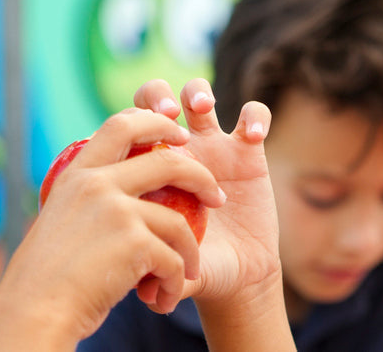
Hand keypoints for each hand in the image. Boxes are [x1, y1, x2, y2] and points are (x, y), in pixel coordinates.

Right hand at [0, 108, 228, 346]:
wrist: (35, 311)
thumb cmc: (46, 277)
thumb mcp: (62, 220)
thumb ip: (89, 201)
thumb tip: (122, 194)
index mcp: (77, 175)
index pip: (121, 124)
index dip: (156, 122)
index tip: (178, 134)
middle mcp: (97, 184)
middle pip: (167, 160)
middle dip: (200, 175)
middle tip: (216, 196)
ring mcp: (117, 211)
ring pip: (178, 222)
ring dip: (190, 252)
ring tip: (189, 272)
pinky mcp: (135, 243)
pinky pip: (174, 260)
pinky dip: (174, 283)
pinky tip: (164, 299)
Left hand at [131, 78, 280, 307]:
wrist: (235, 275)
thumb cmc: (194, 267)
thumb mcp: (171, 265)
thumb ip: (155, 268)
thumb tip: (139, 289)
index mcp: (148, 168)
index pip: (127, 126)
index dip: (129, 122)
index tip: (137, 139)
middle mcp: (176, 150)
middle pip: (157, 97)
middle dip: (158, 96)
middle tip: (168, 114)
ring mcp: (213, 146)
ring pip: (199, 94)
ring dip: (198, 93)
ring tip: (203, 110)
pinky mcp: (249, 150)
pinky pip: (254, 115)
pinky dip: (254, 115)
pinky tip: (251, 135)